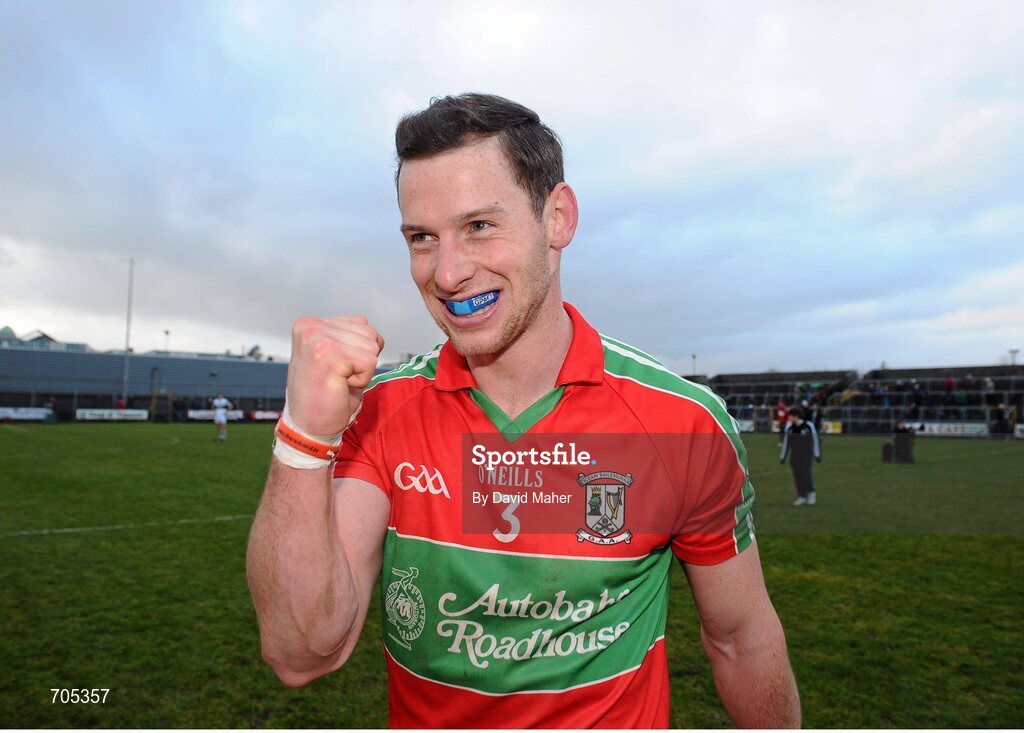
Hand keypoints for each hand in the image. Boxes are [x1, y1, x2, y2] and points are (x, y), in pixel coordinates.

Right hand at [285, 316, 383, 437]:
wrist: (308, 427)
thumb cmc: (325, 394)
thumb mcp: (334, 355)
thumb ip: (347, 338)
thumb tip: (376, 337)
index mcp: (310, 323)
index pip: (361, 324)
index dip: (359, 352)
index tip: (335, 369)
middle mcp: (311, 326)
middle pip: (370, 334)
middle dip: (363, 360)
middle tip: (338, 377)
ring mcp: (318, 339)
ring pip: (372, 347)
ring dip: (362, 370)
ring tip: (338, 381)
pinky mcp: (329, 355)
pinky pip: (369, 362)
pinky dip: (362, 380)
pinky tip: (340, 387)